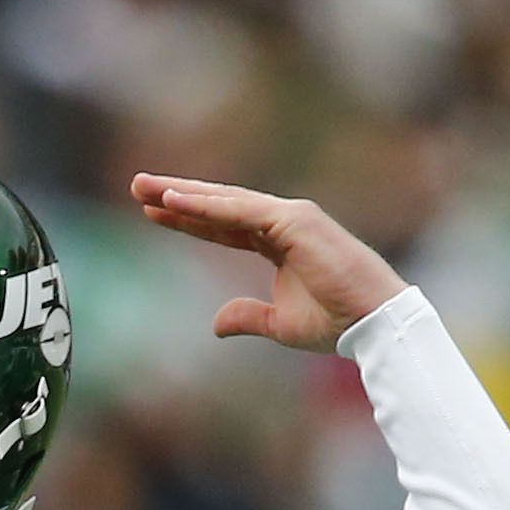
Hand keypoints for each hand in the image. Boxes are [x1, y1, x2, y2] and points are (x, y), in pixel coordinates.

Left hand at [130, 176, 406, 352]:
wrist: (372, 324)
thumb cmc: (336, 323)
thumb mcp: (280, 324)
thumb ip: (248, 317)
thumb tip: (215, 324)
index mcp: (279, 242)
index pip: (224, 226)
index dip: (188, 219)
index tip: (153, 212)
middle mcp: (283, 221)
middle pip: (218, 205)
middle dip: (176, 195)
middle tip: (136, 185)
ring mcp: (289, 216)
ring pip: (225, 202)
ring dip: (183, 193)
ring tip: (144, 186)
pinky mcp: (293, 221)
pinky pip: (240, 212)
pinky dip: (206, 206)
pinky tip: (174, 200)